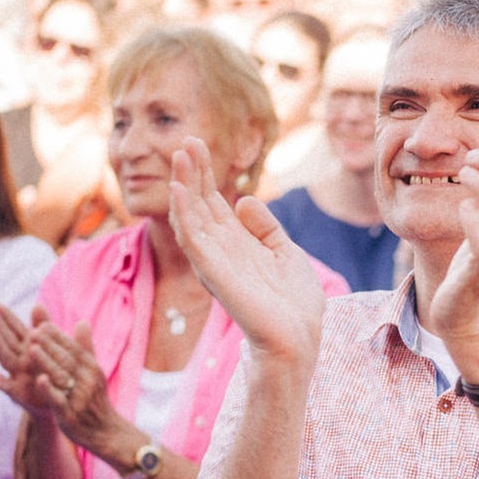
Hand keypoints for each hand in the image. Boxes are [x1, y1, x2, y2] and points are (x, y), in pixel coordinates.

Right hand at [0, 302, 60, 416]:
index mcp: (27, 349)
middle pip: (7, 341)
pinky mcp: (20, 395)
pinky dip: (3, 384)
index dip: (6, 317)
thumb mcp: (50, 348)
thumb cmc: (52, 373)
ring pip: (6, 360)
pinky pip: (11, 390)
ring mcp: (18, 377)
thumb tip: (38, 304)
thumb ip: (44, 328)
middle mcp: (19, 361)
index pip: (15, 329)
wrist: (57, 403)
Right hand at [168, 137, 322, 362]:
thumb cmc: (294, 305)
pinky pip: (192, 239)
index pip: (213, 203)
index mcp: (236, 245)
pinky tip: (179, 189)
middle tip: (186, 139)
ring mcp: (214, 262)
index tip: (198, 144)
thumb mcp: (286, 253)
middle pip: (199, 204)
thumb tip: (242, 198)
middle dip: (192, 172)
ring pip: (190, 216)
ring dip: (184, 184)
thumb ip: (265, 227)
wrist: (299, 339)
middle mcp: (219, 251)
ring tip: (181, 155)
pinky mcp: (213, 274)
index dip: (205, 174)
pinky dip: (183, 213)